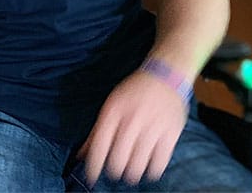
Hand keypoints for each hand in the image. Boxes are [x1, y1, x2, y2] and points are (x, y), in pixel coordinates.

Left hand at [78, 70, 187, 187]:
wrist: (166, 74)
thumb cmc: (134, 90)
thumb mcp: (112, 104)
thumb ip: (96, 131)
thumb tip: (81, 155)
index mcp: (114, 111)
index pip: (99, 145)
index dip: (93, 166)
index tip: (91, 178)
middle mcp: (133, 119)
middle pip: (119, 159)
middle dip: (115, 171)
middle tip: (116, 171)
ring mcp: (153, 126)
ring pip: (139, 164)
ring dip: (132, 173)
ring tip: (131, 171)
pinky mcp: (171, 133)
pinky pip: (160, 162)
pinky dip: (152, 171)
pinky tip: (149, 168)